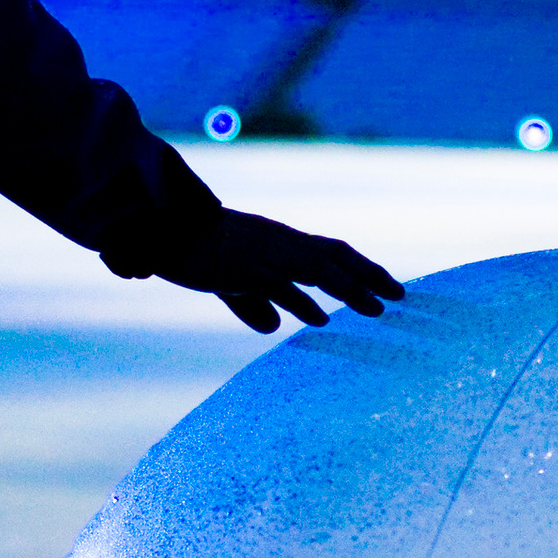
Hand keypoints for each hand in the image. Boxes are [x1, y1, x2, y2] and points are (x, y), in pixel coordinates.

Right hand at [125, 208, 404, 333]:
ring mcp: (261, 254)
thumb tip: (274, 328)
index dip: (362, 267)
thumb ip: (253, 302)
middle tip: (400, 296)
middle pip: (334, 256)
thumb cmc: (193, 251)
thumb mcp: (228, 280)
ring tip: (375, 309)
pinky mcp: (239, 268)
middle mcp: (277, 242)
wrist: (156, 229)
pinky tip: (319, 320)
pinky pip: (277, 284)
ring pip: (315, 269)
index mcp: (278, 241)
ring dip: (349, 289)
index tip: (390, 286)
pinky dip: (301, 301)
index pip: (331, 250)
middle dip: (369, 275)